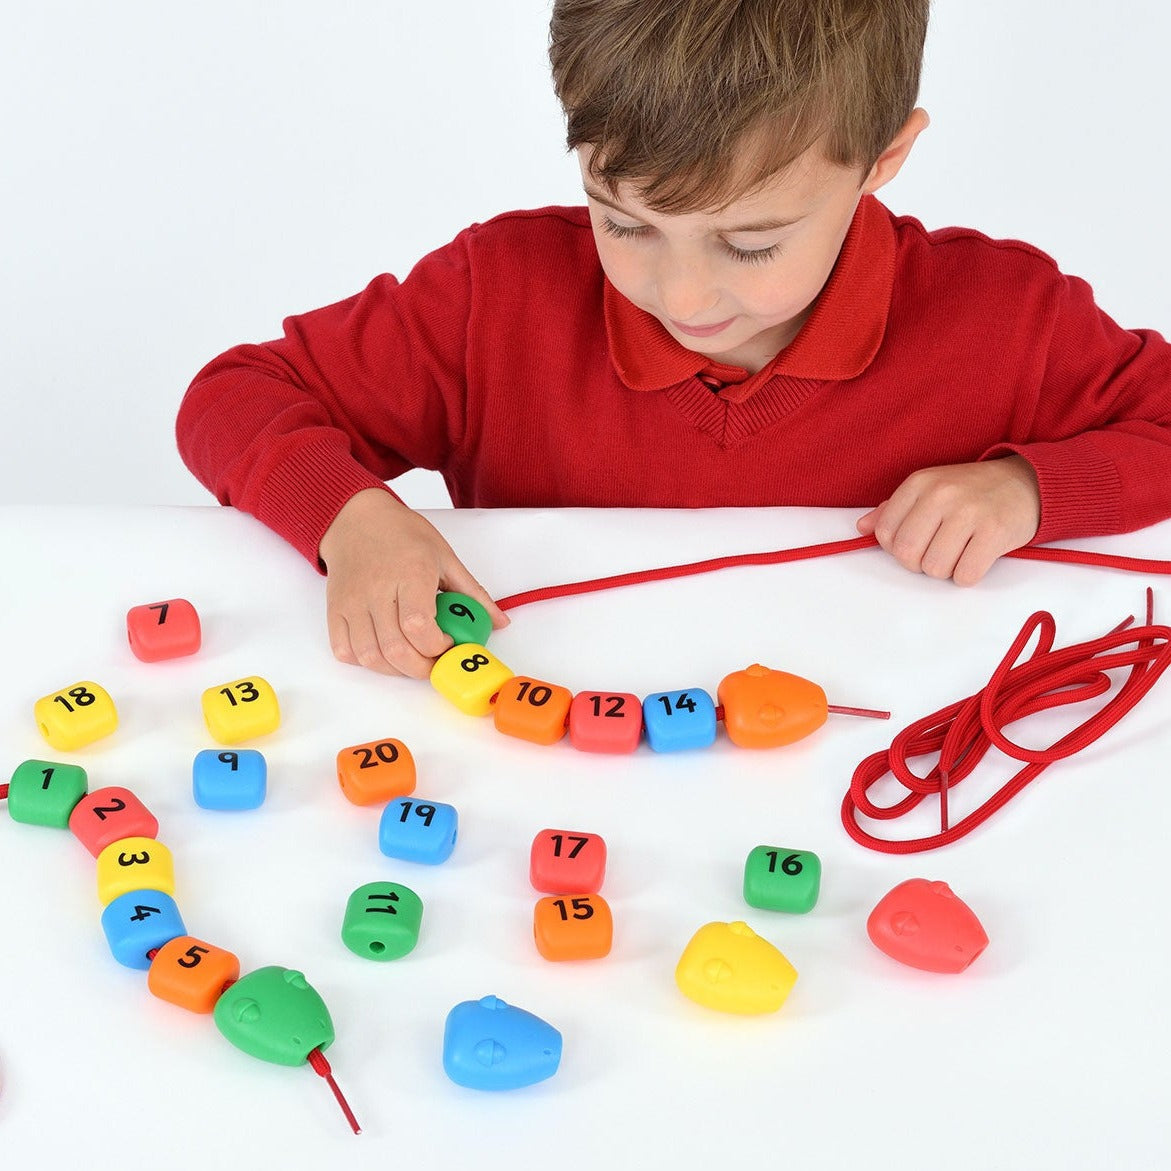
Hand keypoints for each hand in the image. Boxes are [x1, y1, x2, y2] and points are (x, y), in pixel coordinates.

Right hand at [319, 488, 508, 676]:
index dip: (437, 646)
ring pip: (370, 656)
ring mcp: (353, 603)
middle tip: (434, 661)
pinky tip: (383, 650)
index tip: (448, 643)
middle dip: (421, 667)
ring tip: (411, 658)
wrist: (355, 519)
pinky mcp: (335, 610)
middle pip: (396, 649)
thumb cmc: (401, 534)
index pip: (419, 627)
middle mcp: (377, 591)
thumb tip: (499, 622)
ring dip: (395, 669)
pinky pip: (345, 650)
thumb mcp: (445, 557)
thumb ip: (473, 594)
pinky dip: (365, 661)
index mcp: (410, 574)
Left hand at [855, 456, 1040, 585]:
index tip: (917, 542)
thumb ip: (894, 508)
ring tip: (959, 552)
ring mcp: (970, 512)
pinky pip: (965, 575)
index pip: (886, 533)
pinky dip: (967, 575)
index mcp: (920, 482)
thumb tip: (862, 528)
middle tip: (937, 551)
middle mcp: (942, 494)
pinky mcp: (995, 532)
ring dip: (945, 570)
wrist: (1027, 483)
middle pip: (907, 554)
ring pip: (934, 568)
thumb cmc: (972, 491)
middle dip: (919, 563)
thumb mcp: (930, 488)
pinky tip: (976, 558)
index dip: (896, 548)